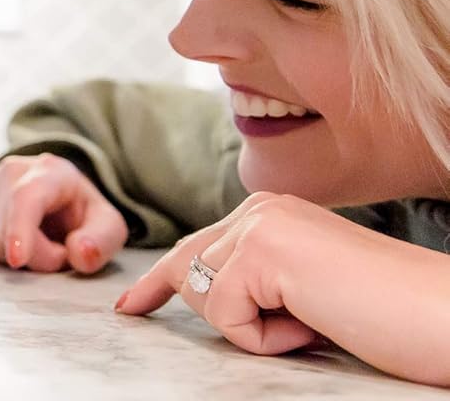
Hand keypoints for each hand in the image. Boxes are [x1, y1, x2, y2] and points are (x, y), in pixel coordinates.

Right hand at [0, 152, 128, 272]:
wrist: (57, 197)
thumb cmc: (80, 211)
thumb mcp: (108, 225)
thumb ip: (102, 241)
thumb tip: (79, 252)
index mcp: (50, 171)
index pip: (26, 198)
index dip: (19, 229)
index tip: (18, 259)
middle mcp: (12, 171)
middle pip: (9, 228)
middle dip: (37, 256)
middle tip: (60, 253)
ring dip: (20, 256)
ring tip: (41, 243)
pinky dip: (3, 251)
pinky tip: (20, 240)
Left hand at [117, 192, 449, 385]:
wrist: (445, 317)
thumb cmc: (388, 315)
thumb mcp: (307, 292)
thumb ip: (259, 282)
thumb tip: (202, 290)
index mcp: (272, 212)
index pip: (198, 247)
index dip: (160, 281)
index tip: (129, 307)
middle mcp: (261, 208)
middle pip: (187, 267)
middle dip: (183, 301)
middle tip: (167, 314)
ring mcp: (261, 225)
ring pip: (207, 297)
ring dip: (257, 329)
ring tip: (316, 320)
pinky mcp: (265, 252)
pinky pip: (230, 317)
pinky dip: (268, 339)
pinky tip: (316, 324)